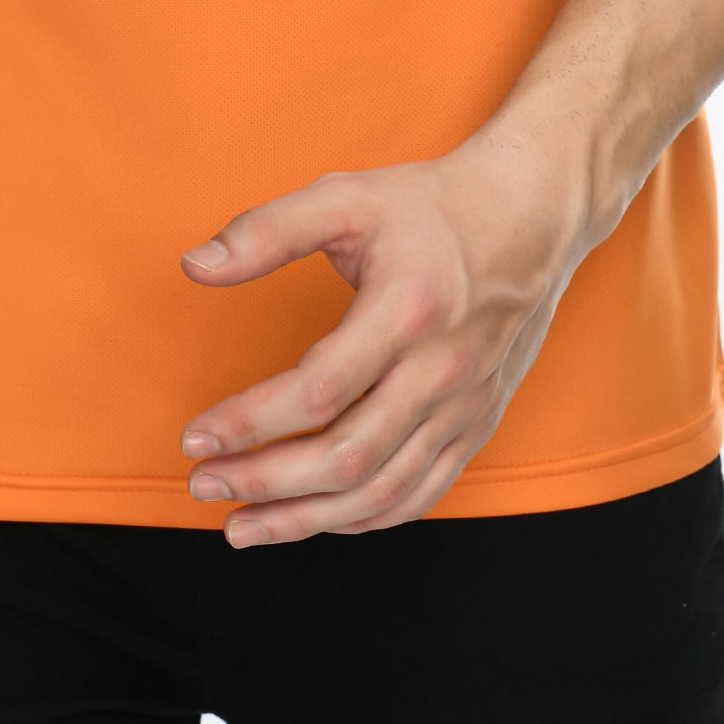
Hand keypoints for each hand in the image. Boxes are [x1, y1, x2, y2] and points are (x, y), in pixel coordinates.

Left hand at [175, 132, 583, 543]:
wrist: (530, 216)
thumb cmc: (428, 206)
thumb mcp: (346, 196)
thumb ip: (267, 230)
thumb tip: (194, 265)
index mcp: (406, 310)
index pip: (318, 390)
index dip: (250, 422)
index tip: (196, 436)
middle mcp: (441, 370)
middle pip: (347, 456)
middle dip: (265, 482)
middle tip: (203, 484)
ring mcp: (464, 407)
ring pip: (380, 491)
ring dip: (305, 520)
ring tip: (242, 526)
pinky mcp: (477, 425)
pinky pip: (419, 494)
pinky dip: (363, 519)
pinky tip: (314, 518)